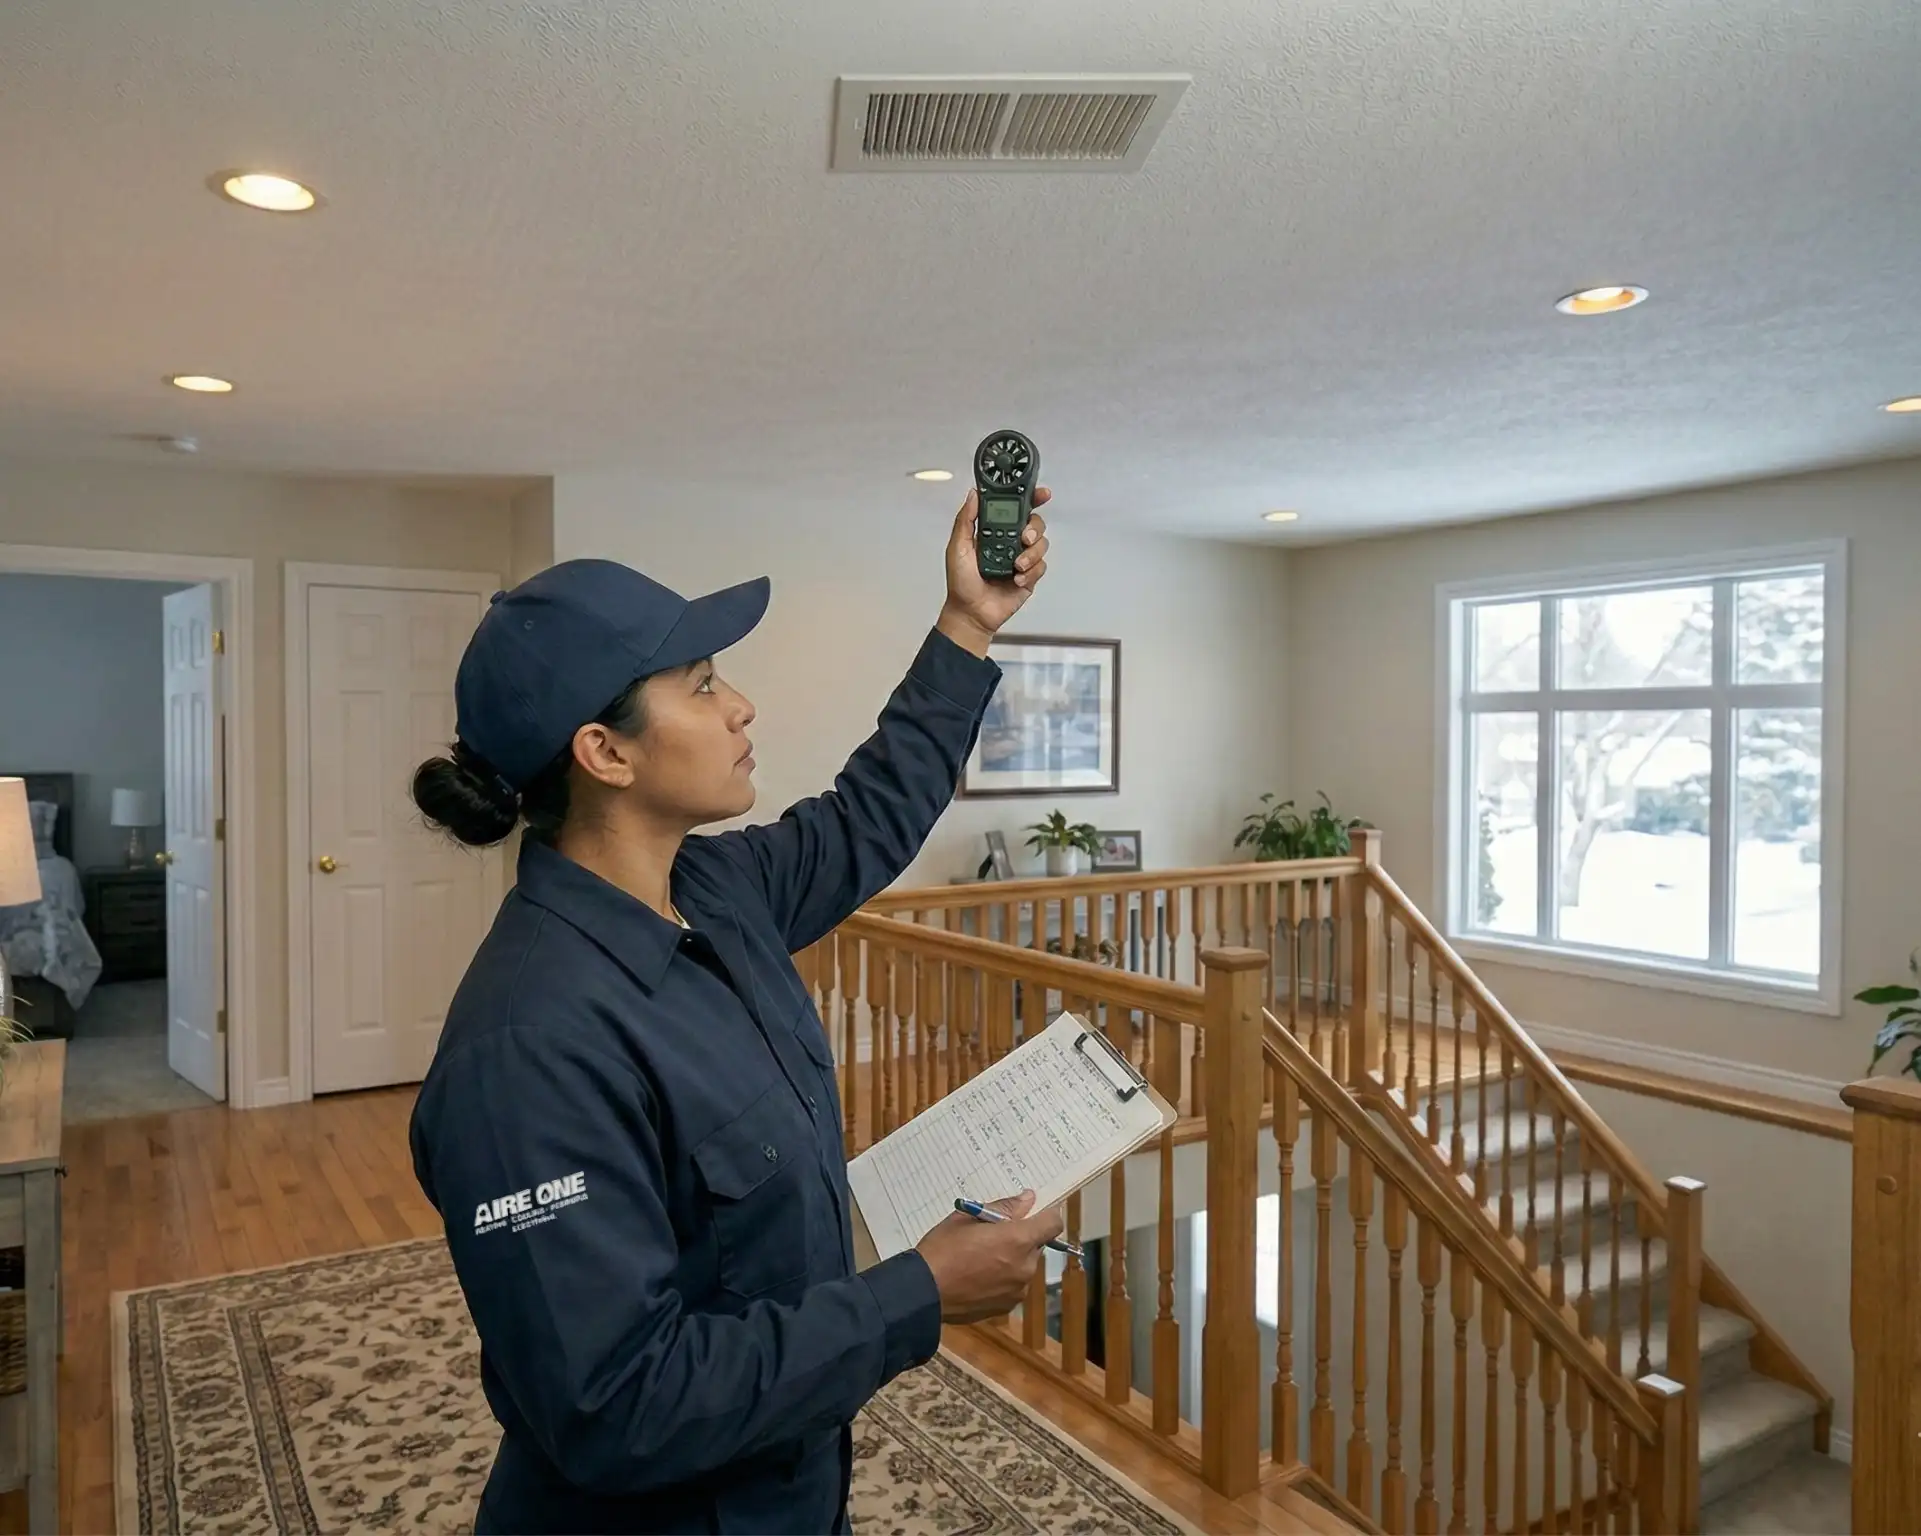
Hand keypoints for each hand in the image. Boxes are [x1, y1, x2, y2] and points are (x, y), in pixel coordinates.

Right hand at [914, 1190, 1064, 1324]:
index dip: (1045, 1215)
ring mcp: (1017, 1290)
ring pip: (1025, 1266)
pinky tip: (978, 1278)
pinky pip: (1013, 1285)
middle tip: (992, 1235)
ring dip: (1012, 1259)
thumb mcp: (967, 1218)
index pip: (1053, 1223)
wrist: (923, 1293)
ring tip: (980, 1259)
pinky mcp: (1007, 1307)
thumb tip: (1027, 1200)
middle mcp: (1025, 1267)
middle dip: (1021, 1238)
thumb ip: (1003, 1208)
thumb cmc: (942, 1249)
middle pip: (1037, 1245)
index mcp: (1018, 1240)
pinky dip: (1003, 1279)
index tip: (1031, 1213)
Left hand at [937, 488, 1051, 655]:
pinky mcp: (1029, 576)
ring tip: (1016, 565)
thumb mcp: (957, 547)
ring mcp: (1021, 559)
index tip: (1040, 494)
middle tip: (1024, 538)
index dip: (1030, 498)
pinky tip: (1016, 579)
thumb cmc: (961, 583)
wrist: (970, 613)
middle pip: (1034, 524)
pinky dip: (1030, 572)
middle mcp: (1010, 542)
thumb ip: (966, 519)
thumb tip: (973, 495)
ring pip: (1041, 545)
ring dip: (1031, 554)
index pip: (1015, 509)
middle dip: (1034, 528)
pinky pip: (1041, 567)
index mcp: (994, 531)